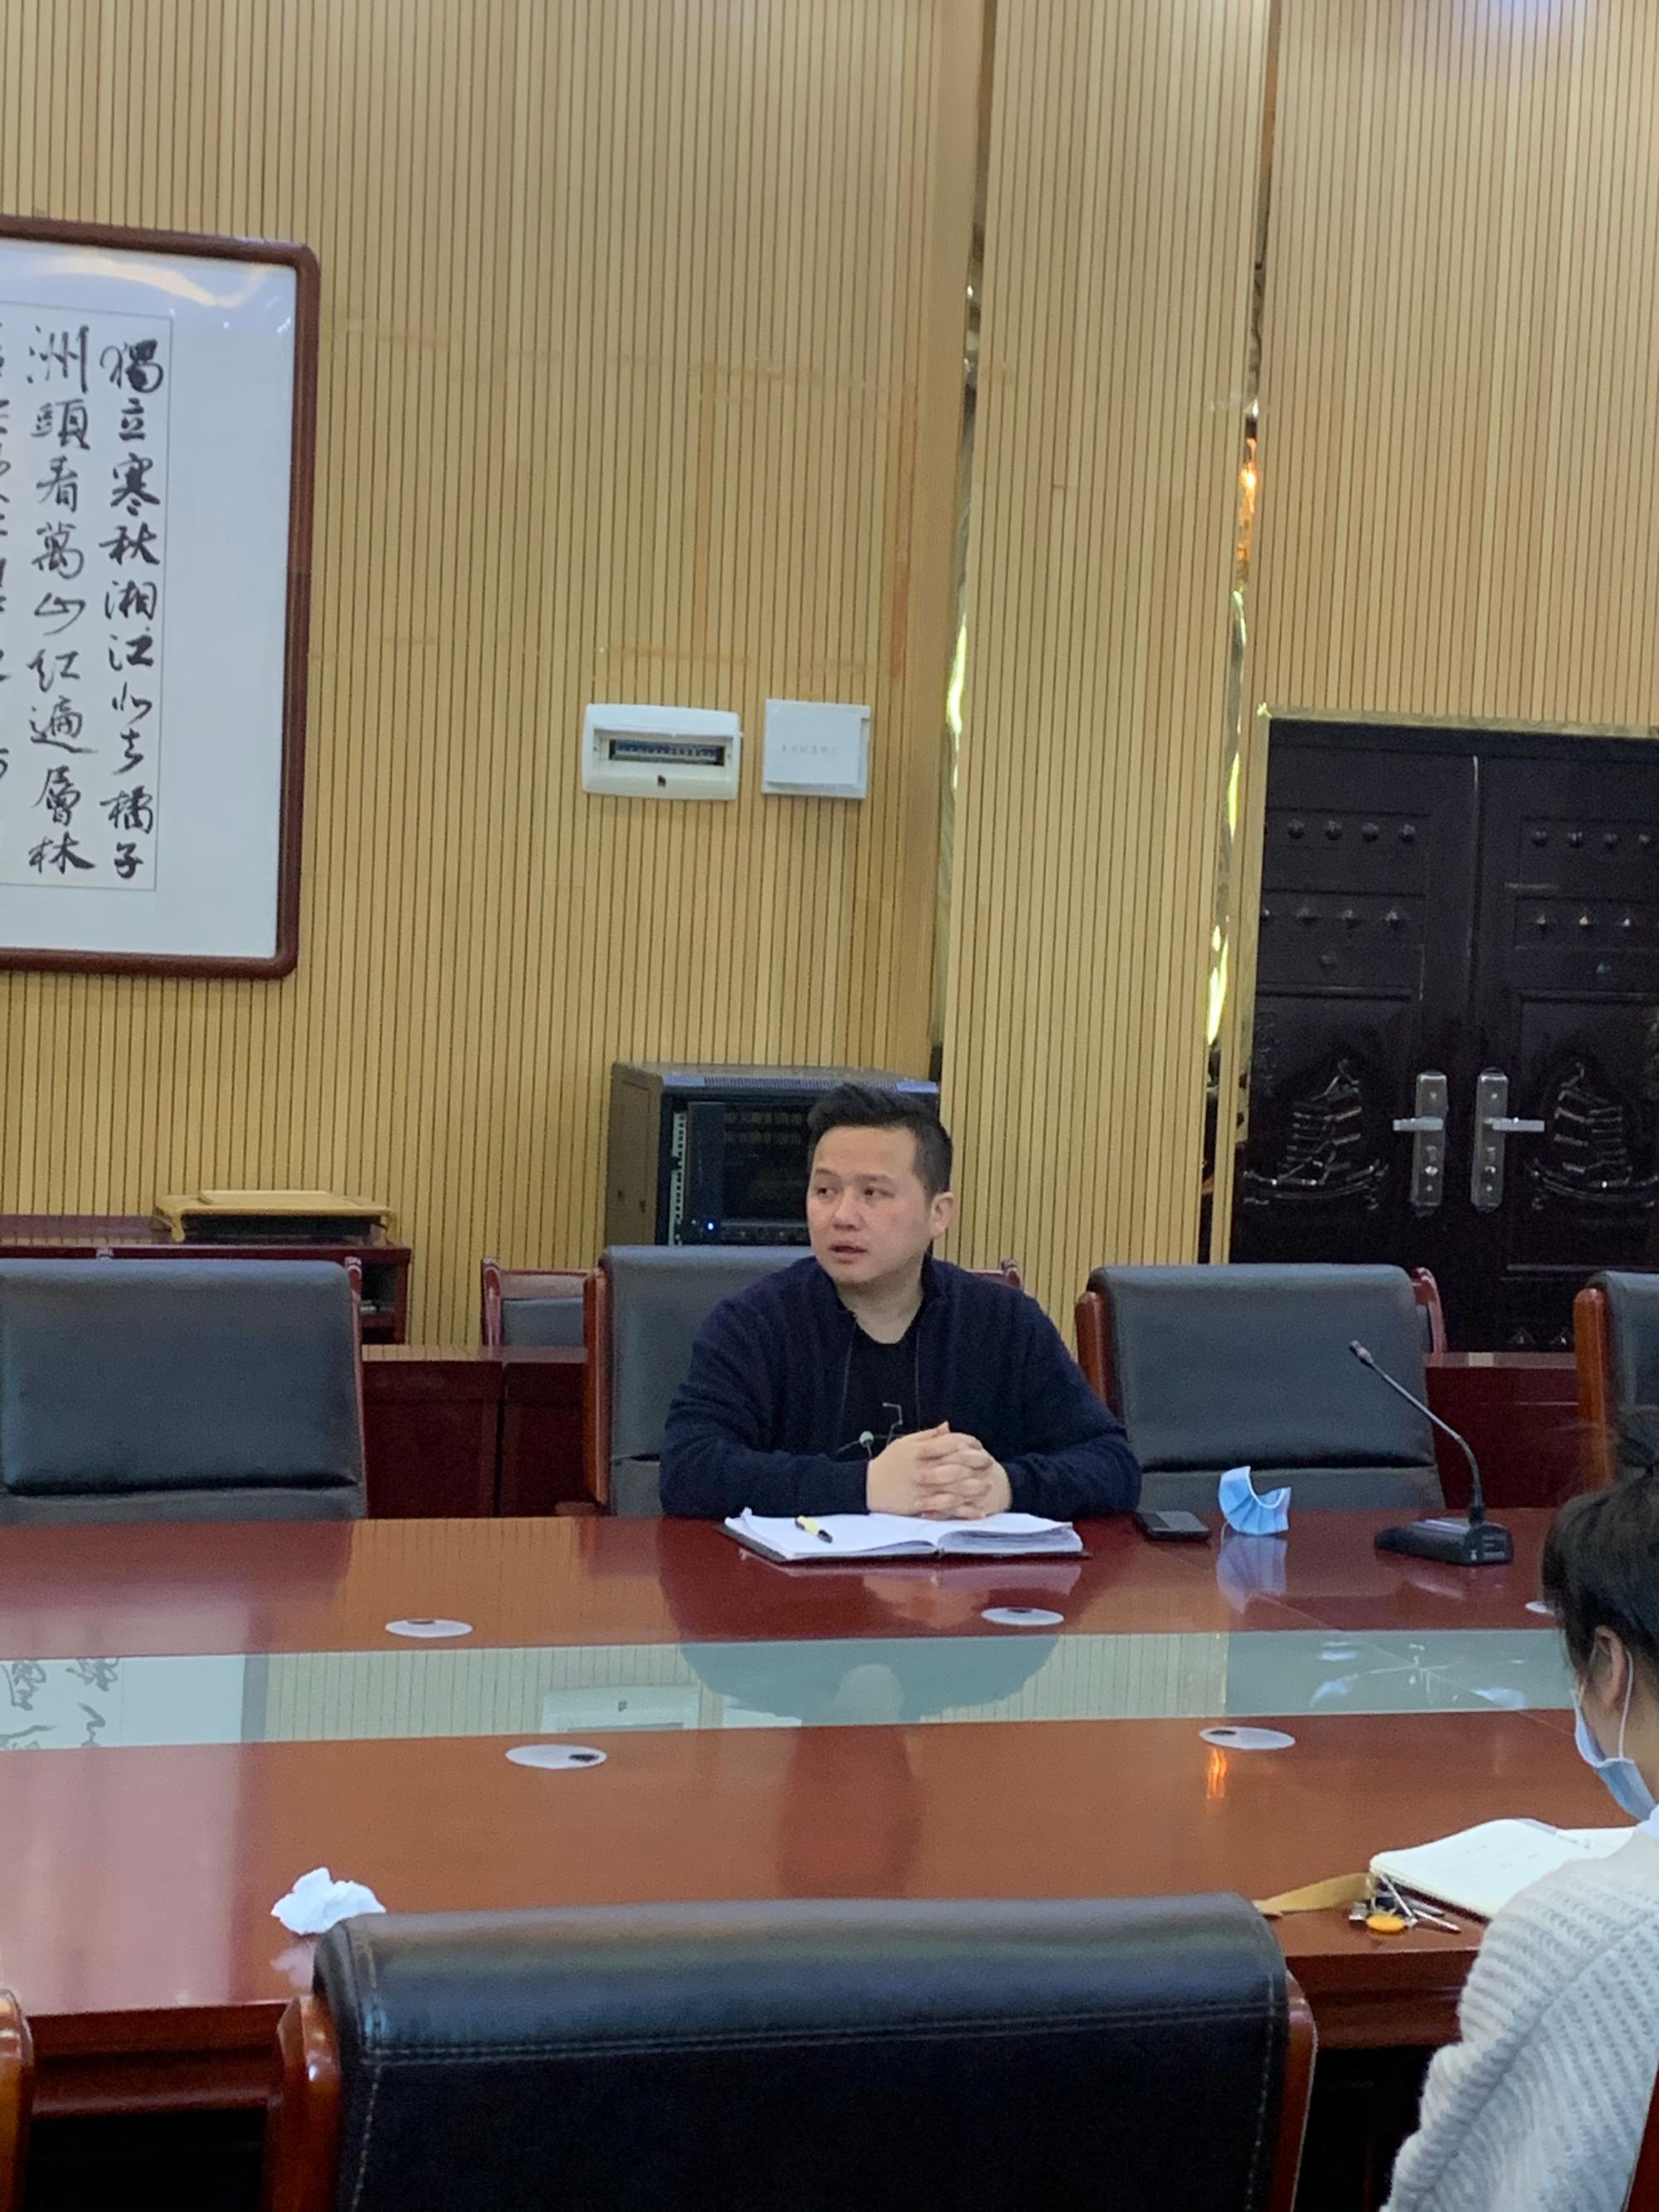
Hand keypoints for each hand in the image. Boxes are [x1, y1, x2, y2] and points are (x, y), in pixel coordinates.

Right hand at [867, 1425, 1011, 1518]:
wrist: (868, 1487)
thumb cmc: (887, 1463)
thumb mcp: (904, 1443)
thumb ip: (928, 1436)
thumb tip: (948, 1426)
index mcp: (922, 1451)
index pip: (952, 1444)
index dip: (968, 1444)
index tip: (979, 1446)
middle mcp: (926, 1469)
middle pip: (958, 1465)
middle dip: (977, 1464)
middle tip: (991, 1464)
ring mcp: (926, 1488)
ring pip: (957, 1488)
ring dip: (976, 1488)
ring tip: (989, 1486)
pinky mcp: (924, 1505)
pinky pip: (949, 1510)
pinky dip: (965, 1512)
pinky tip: (978, 1513)